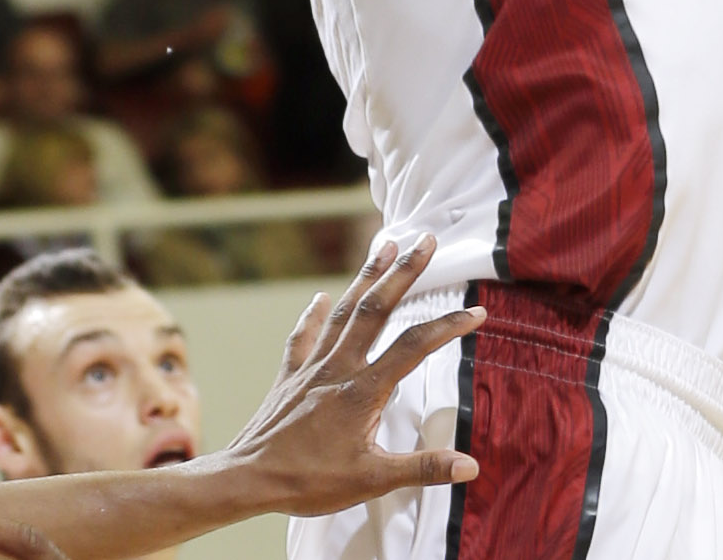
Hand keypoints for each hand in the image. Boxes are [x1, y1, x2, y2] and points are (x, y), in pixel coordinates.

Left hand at [218, 234, 482, 514]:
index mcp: (363, 390)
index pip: (415, 346)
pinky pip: (302, 339)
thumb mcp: (372, 480)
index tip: (477, 312)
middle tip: (426, 239)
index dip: (449, 326)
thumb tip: (471, 466)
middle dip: (405, 271)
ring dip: (366, 276)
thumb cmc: (307, 482)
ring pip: (343, 313)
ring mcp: (311, 369)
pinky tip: (321, 297)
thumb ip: (423, 468)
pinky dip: (313, 316)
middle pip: (377, 309)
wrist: (245, 480)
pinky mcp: (289, 378)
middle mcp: (339, 368)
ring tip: (385, 245)